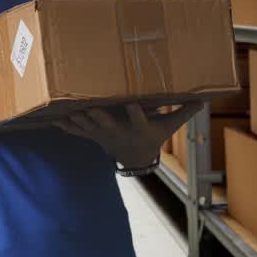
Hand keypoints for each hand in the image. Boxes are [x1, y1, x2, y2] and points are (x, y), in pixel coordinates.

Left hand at [54, 102, 203, 168]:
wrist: (135, 157)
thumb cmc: (153, 136)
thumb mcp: (169, 126)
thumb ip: (183, 111)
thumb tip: (203, 100)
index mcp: (138, 127)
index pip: (138, 118)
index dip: (135, 112)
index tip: (132, 102)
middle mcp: (119, 131)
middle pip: (107, 121)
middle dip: (97, 114)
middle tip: (89, 104)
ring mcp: (103, 133)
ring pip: (88, 124)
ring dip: (77, 117)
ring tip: (65, 106)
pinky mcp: (93, 134)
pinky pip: (77, 130)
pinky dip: (66, 125)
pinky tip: (53, 119)